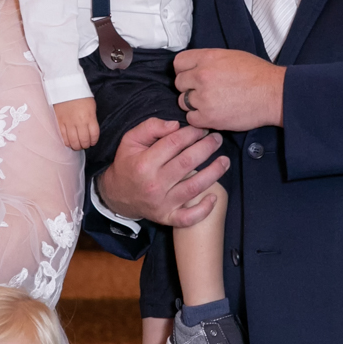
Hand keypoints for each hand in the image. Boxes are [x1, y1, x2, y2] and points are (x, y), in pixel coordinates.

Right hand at [53, 99, 99, 150]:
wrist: (66, 88)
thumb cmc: (81, 96)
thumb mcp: (91, 107)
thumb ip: (92, 119)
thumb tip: (91, 131)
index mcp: (89, 117)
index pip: (94, 135)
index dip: (94, 141)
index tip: (93, 142)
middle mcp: (79, 122)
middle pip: (84, 140)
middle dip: (85, 145)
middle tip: (85, 145)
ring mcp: (68, 123)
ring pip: (73, 141)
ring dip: (76, 146)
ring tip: (77, 145)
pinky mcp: (59, 123)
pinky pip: (63, 137)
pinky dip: (67, 142)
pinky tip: (69, 142)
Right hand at [95, 117, 227, 227]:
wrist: (117, 195)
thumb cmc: (128, 164)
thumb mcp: (130, 140)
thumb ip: (150, 128)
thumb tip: (176, 125)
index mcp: (144, 163)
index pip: (174, 143)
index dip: (191, 133)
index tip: (201, 128)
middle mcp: (154, 184)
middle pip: (187, 163)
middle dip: (206, 148)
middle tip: (216, 138)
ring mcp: (162, 203)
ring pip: (194, 187)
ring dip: (214, 173)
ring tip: (225, 160)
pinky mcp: (167, 217)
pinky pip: (188, 218)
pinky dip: (204, 210)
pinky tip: (214, 197)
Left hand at [173, 48, 284, 131]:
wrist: (273, 94)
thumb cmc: (257, 74)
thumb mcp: (230, 56)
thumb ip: (208, 60)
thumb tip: (194, 68)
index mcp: (207, 57)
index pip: (179, 63)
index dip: (184, 70)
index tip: (191, 76)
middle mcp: (202, 75)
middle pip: (179, 83)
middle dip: (189, 87)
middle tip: (205, 91)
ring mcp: (204, 97)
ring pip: (183, 102)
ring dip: (194, 104)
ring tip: (212, 103)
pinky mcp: (208, 117)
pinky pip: (191, 119)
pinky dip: (200, 118)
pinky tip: (213, 113)